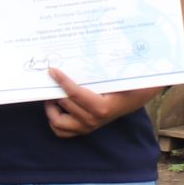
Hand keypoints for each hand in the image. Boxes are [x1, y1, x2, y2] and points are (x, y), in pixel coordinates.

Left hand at [44, 69, 159, 137]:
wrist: (132, 100)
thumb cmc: (124, 86)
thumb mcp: (116, 77)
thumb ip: (100, 71)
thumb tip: (84, 53)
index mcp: (101, 107)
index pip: (74, 94)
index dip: (62, 81)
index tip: (52, 71)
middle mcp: (92, 120)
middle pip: (64, 104)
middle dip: (56, 91)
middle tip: (53, 81)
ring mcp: (87, 127)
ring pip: (57, 122)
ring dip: (51, 108)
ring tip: (53, 96)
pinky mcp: (83, 131)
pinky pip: (61, 131)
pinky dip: (55, 120)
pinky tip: (58, 108)